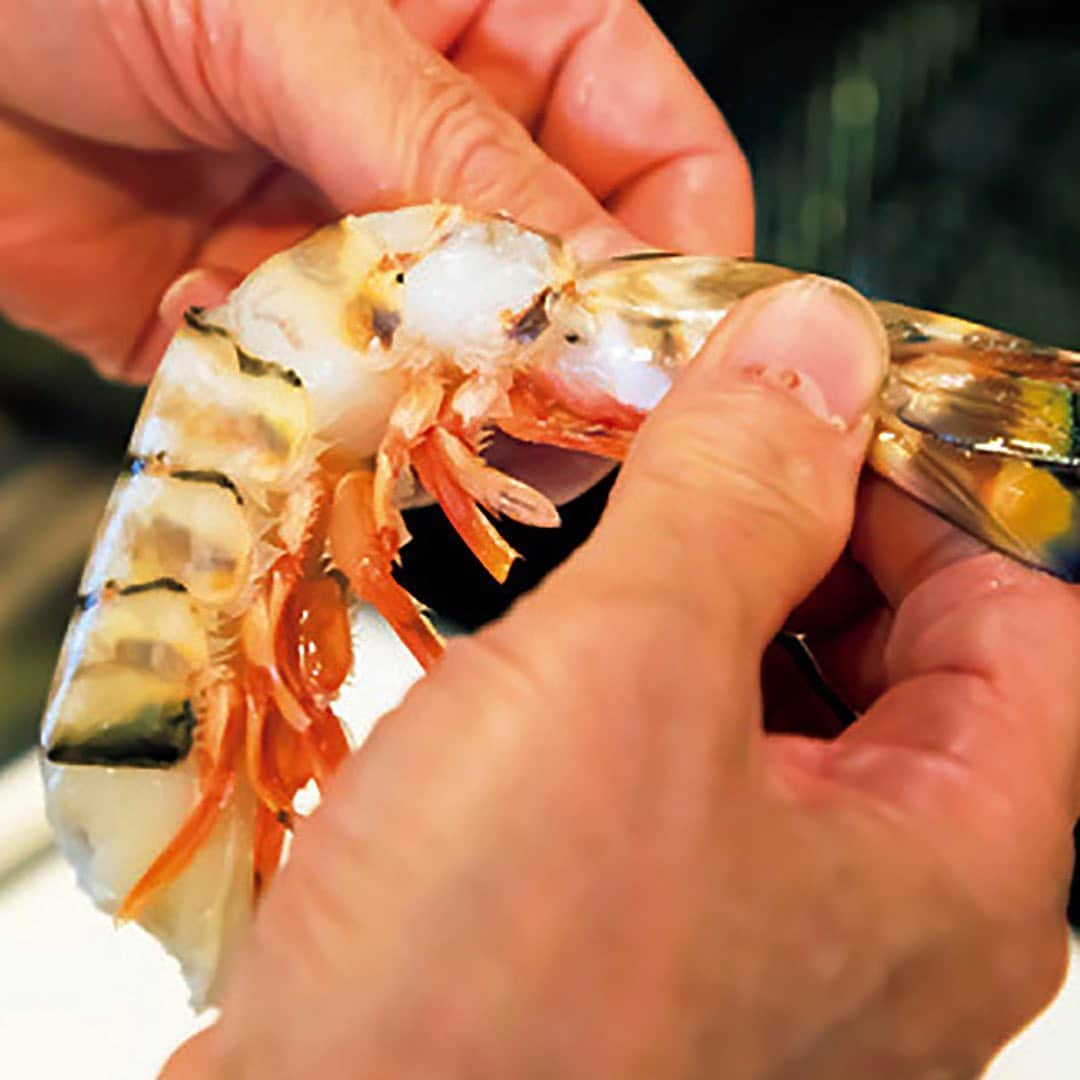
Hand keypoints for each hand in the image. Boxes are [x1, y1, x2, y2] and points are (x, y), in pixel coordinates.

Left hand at [0, 0, 750, 380]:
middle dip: (544, 358)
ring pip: (456, 363)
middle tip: (514, 420)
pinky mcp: (278, 324)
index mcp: (497, 30)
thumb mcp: (286, 12)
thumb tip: (595, 281)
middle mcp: (443, 151)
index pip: (659, 156)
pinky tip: (215, 324)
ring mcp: (363, 245)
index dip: (673, 263)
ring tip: (357, 381)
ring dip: (412, 390)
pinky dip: (296, 395)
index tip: (647, 362)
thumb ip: (447, 151)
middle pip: (567, 288)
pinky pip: (336, 397)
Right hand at [164, 278, 1079, 1078]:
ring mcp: (770, 926)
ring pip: (790, 691)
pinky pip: (697, 747)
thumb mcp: (624, 680)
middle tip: (694, 414)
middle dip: (805, 513)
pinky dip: (652, 654)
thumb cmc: (481, 969)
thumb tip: (819, 341)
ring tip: (621, 490)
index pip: (1027, 607)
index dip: (926, 472)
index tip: (808, 381)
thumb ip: (737, 496)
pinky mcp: (656, 923)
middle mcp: (888, 913)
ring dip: (714, 573)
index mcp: (958, 869)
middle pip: (911, 647)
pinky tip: (572, 609)